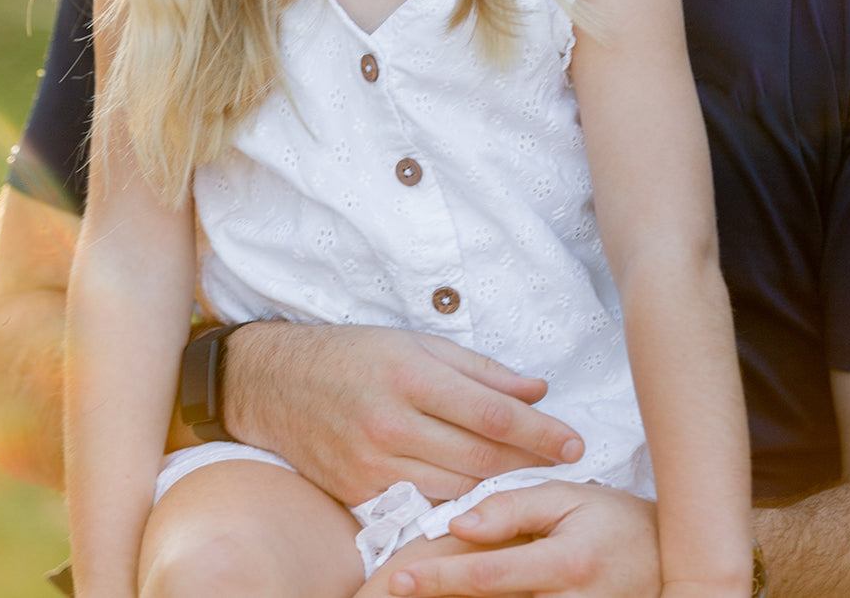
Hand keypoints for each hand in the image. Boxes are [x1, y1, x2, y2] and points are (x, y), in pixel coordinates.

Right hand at [222, 323, 584, 504]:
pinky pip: (420, 505)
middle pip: (480, 458)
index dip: (541, 432)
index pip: (493, 413)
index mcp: (411, 376)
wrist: (275, 383)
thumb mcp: (417, 343)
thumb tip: (537, 389)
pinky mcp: (357, 493)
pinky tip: (478, 496)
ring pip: (456, 489)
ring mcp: (372, 464)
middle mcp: (391, 423)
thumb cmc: (353, 354)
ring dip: (497, 487)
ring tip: (529, 480)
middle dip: (529, 464)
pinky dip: (454, 502)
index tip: (574, 442)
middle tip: (564, 465)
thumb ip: (481, 371)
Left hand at [388, 480, 660, 596]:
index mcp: (568, 563)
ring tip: (426, 595)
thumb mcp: (568, 497)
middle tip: (395, 591)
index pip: (488, 575)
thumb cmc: (616, 523)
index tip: (400, 578)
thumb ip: (514, 507)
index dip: (439, 578)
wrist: (670, 562)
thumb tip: (459, 522)